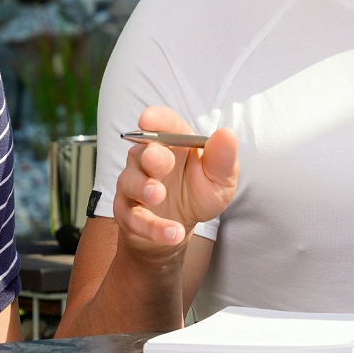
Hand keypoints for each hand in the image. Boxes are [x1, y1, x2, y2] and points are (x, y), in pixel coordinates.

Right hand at [113, 105, 238, 263]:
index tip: (147, 120)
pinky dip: (153, 227)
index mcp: (173, 143)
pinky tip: (173, 233)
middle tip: (158, 160)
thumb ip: (223, 158)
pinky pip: (134, 218)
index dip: (155, 119)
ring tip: (159, 196)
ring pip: (130, 182)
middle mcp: (148, 159)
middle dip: (150, 155)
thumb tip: (226, 134)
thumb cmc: (198, 195)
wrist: (178, 233)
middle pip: (143, 151)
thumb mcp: (220, 179)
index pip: (163, 124)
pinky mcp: (127, 213)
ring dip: (144, 188)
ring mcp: (134, 185)